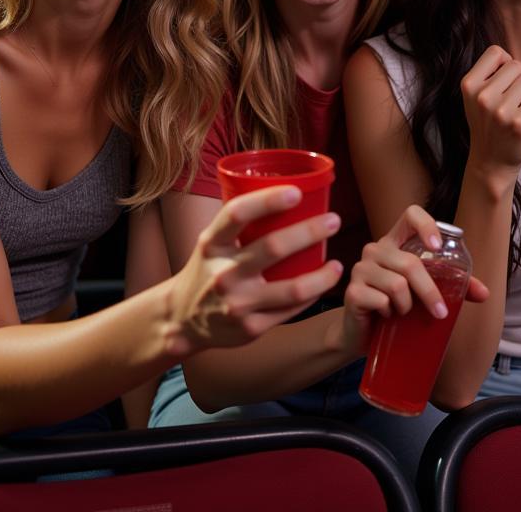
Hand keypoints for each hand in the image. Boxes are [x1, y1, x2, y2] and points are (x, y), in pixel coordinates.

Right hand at [166, 187, 342, 357]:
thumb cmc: (207, 269)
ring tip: (338, 264)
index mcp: (211, 244)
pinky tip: (323, 285)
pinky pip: (291, 310)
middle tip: (334, 220)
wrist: (182, 321)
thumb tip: (285, 191)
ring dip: (322, 275)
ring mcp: (237, 304)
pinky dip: (312, 296)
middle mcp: (223, 273)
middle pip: (274, 247)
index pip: (237, 214)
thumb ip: (239, 224)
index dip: (268, 200)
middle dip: (311, 231)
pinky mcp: (250, 328)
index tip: (297, 191)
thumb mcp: (211, 242)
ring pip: (293, 288)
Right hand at [338, 205, 488, 355]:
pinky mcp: (352, 291)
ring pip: (397, 284)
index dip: (426, 225)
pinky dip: (390, 313)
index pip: (410, 215)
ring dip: (407, 306)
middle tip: (440, 312)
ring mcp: (361, 268)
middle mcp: (375, 249)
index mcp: (395, 242)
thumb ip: (454, 287)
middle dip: (430, 291)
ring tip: (403, 313)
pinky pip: (381, 300)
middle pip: (409, 263)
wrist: (364, 334)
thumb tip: (484, 293)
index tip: (437, 247)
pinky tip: (385, 316)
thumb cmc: (397, 307)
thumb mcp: (424, 293)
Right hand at [461, 46, 520, 179]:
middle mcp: (482, 97)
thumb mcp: (475, 95)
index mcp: (468, 85)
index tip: (499, 82)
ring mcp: (501, 111)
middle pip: (516, 65)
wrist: (490, 161)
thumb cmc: (487, 122)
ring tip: (514, 110)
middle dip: (516, 80)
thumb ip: (488, 73)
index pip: (496, 52)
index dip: (502, 64)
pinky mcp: (520, 123)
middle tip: (507, 101)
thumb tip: (510, 58)